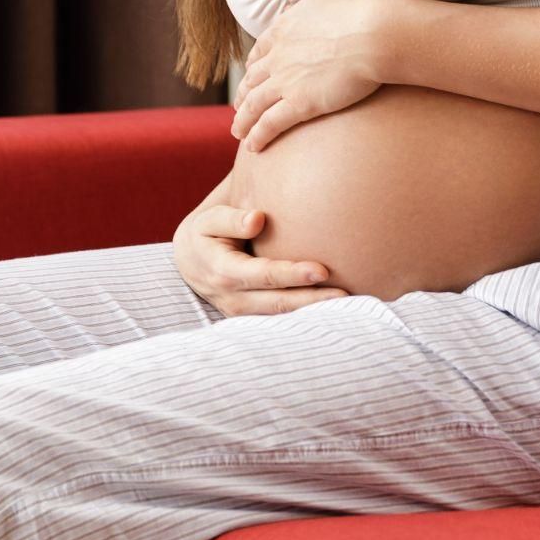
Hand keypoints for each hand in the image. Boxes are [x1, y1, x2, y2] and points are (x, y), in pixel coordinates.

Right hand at [172, 203, 349, 316]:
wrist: (190, 262)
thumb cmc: (206, 233)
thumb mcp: (208, 221)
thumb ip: (230, 219)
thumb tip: (257, 219)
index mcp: (223, 271)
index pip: (262, 275)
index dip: (292, 274)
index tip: (322, 269)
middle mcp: (234, 299)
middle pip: (279, 302)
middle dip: (312, 300)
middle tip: (345, 293)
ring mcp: (244, 313)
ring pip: (283, 317)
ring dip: (314, 313)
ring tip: (349, 304)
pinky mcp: (255, 317)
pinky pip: (283, 321)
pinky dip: (307, 317)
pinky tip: (335, 311)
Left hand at [231, 0, 391, 151]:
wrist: (375, 33)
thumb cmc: (361, 14)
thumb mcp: (321, 1)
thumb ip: (304, 9)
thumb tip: (298, 10)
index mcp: (283, 31)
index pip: (259, 54)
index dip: (252, 69)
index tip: (251, 78)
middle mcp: (278, 56)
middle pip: (251, 80)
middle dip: (243, 96)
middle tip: (240, 109)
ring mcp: (286, 81)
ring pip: (253, 104)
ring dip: (243, 121)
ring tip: (238, 133)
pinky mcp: (300, 104)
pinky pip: (270, 123)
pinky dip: (257, 136)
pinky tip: (253, 147)